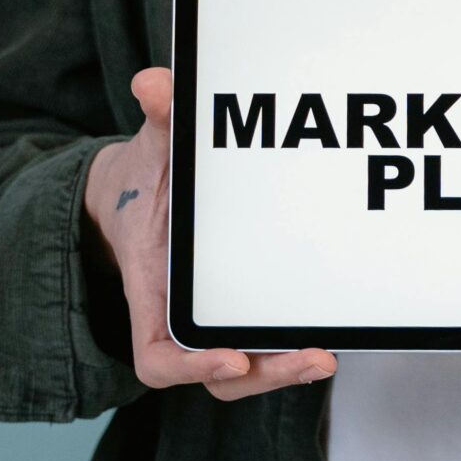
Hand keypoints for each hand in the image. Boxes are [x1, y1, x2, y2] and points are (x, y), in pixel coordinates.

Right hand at [82, 67, 338, 396]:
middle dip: (266, 374)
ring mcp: (209, 319)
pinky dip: (289, 345)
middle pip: (218, 375)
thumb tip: (155, 85)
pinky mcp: (236, 310)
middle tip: (313, 358)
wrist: (134, 195)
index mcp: (149, 289)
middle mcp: (178, 317)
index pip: (158, 357)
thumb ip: (158, 118)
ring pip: (246, 369)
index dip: (191, 366)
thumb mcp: (148, 146)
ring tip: (325, 356)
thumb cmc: (141, 180)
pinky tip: (326, 330)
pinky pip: (261, 342)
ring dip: (284, 371)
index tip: (232, 355)